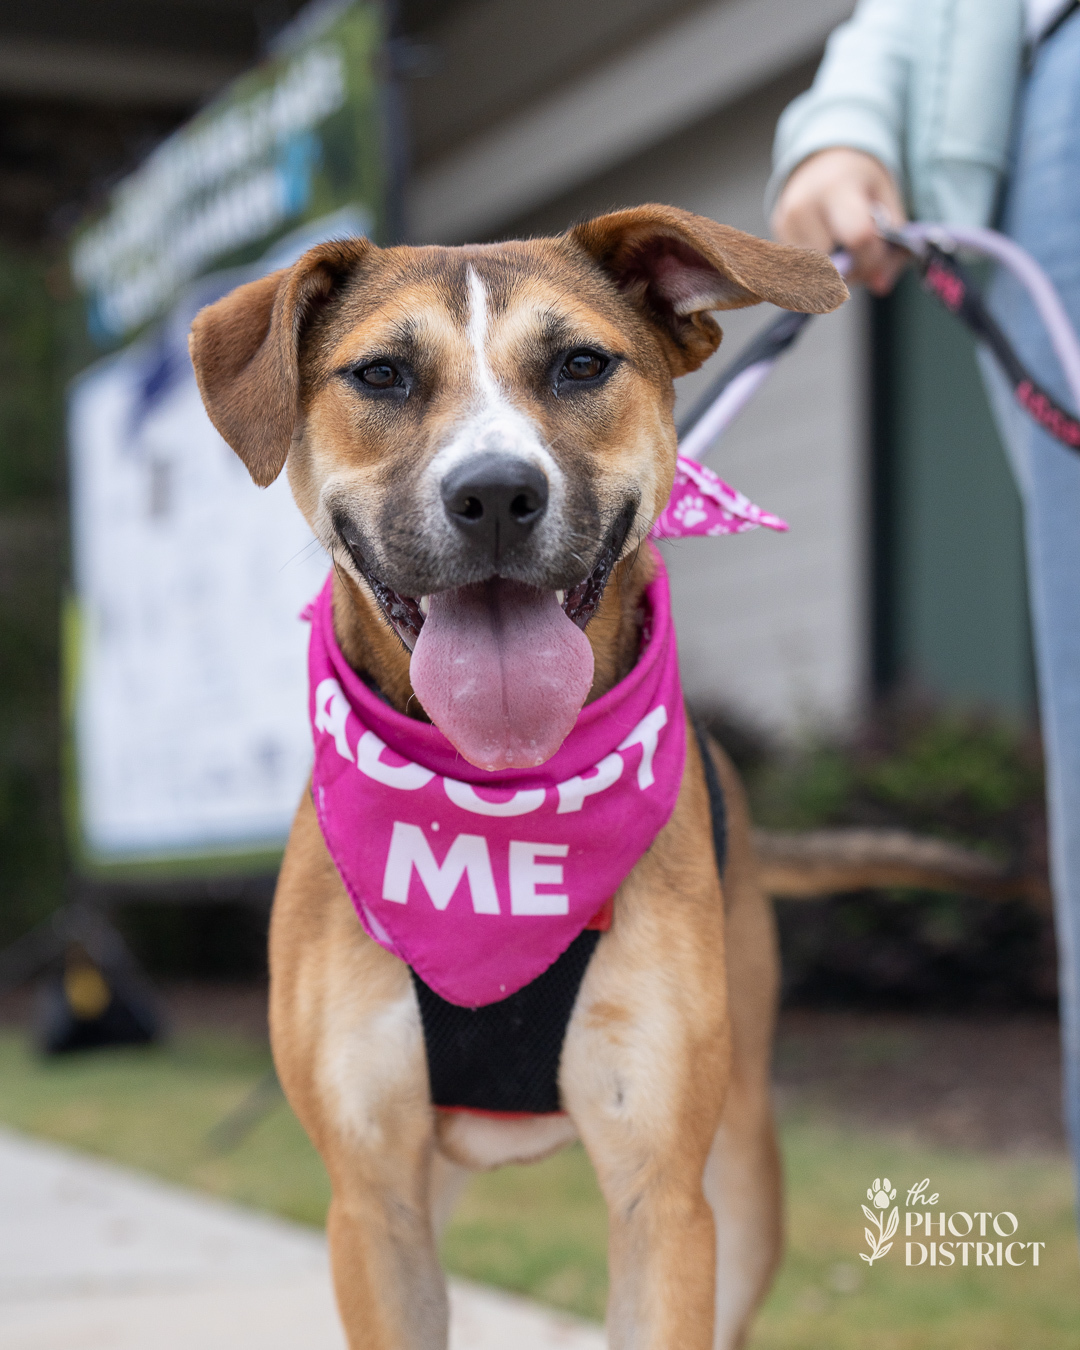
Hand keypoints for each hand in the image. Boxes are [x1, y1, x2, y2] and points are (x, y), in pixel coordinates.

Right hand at [771, 148, 907, 295]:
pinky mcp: (776, 234)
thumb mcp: (887, 200)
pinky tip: (826, 249)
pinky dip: (818, 269)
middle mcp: (802, 205)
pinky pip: (801, 269)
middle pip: (832, 264)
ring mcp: (784, 222)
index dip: (873, 256)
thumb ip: (892, 243)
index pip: (858, 237)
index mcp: (836, 187)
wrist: (823, 160)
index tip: (880, 256)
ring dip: (834, 275)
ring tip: (844, 251)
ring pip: (814, 273)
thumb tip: (879, 285)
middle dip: (852, 271)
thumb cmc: (859, 180)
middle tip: (862, 257)